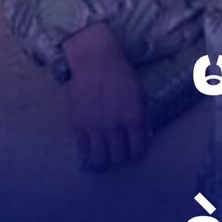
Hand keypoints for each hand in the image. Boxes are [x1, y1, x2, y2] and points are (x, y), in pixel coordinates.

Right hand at [63, 23, 148, 170]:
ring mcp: (94, 127)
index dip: (136, 153)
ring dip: (104, 157)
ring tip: (105, 152)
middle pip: (118, 158)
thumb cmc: (122, 76)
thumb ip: (142, 118)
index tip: (134, 151)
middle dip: (120, 156)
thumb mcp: (140, 96)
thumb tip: (143, 138)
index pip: (137, 150)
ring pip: (99, 159)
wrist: (97, 62)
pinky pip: (83, 148)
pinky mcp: (78, 125)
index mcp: (133, 118)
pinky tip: (92, 143)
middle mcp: (114, 126)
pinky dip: (89, 149)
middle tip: (119, 150)